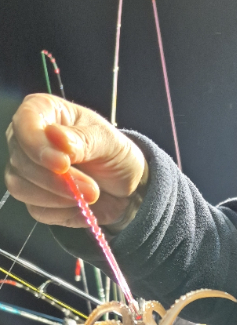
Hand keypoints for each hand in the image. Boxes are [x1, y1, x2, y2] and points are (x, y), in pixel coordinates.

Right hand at [5, 93, 146, 227]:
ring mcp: (28, 170)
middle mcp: (28, 139)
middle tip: (92, 188)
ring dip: (57, 197)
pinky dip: (61, 212)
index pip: (23, 123)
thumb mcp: (110, 142)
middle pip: (20, 161)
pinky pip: (36, 210)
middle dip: (55, 179)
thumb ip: (83, 139)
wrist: (128, 188)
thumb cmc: (116, 155)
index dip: (37, 145)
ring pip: (20, 187)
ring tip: (91, 195)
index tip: (62, 164)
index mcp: (44, 112)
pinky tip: (81, 205)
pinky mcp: (35, 199)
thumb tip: (56, 137)